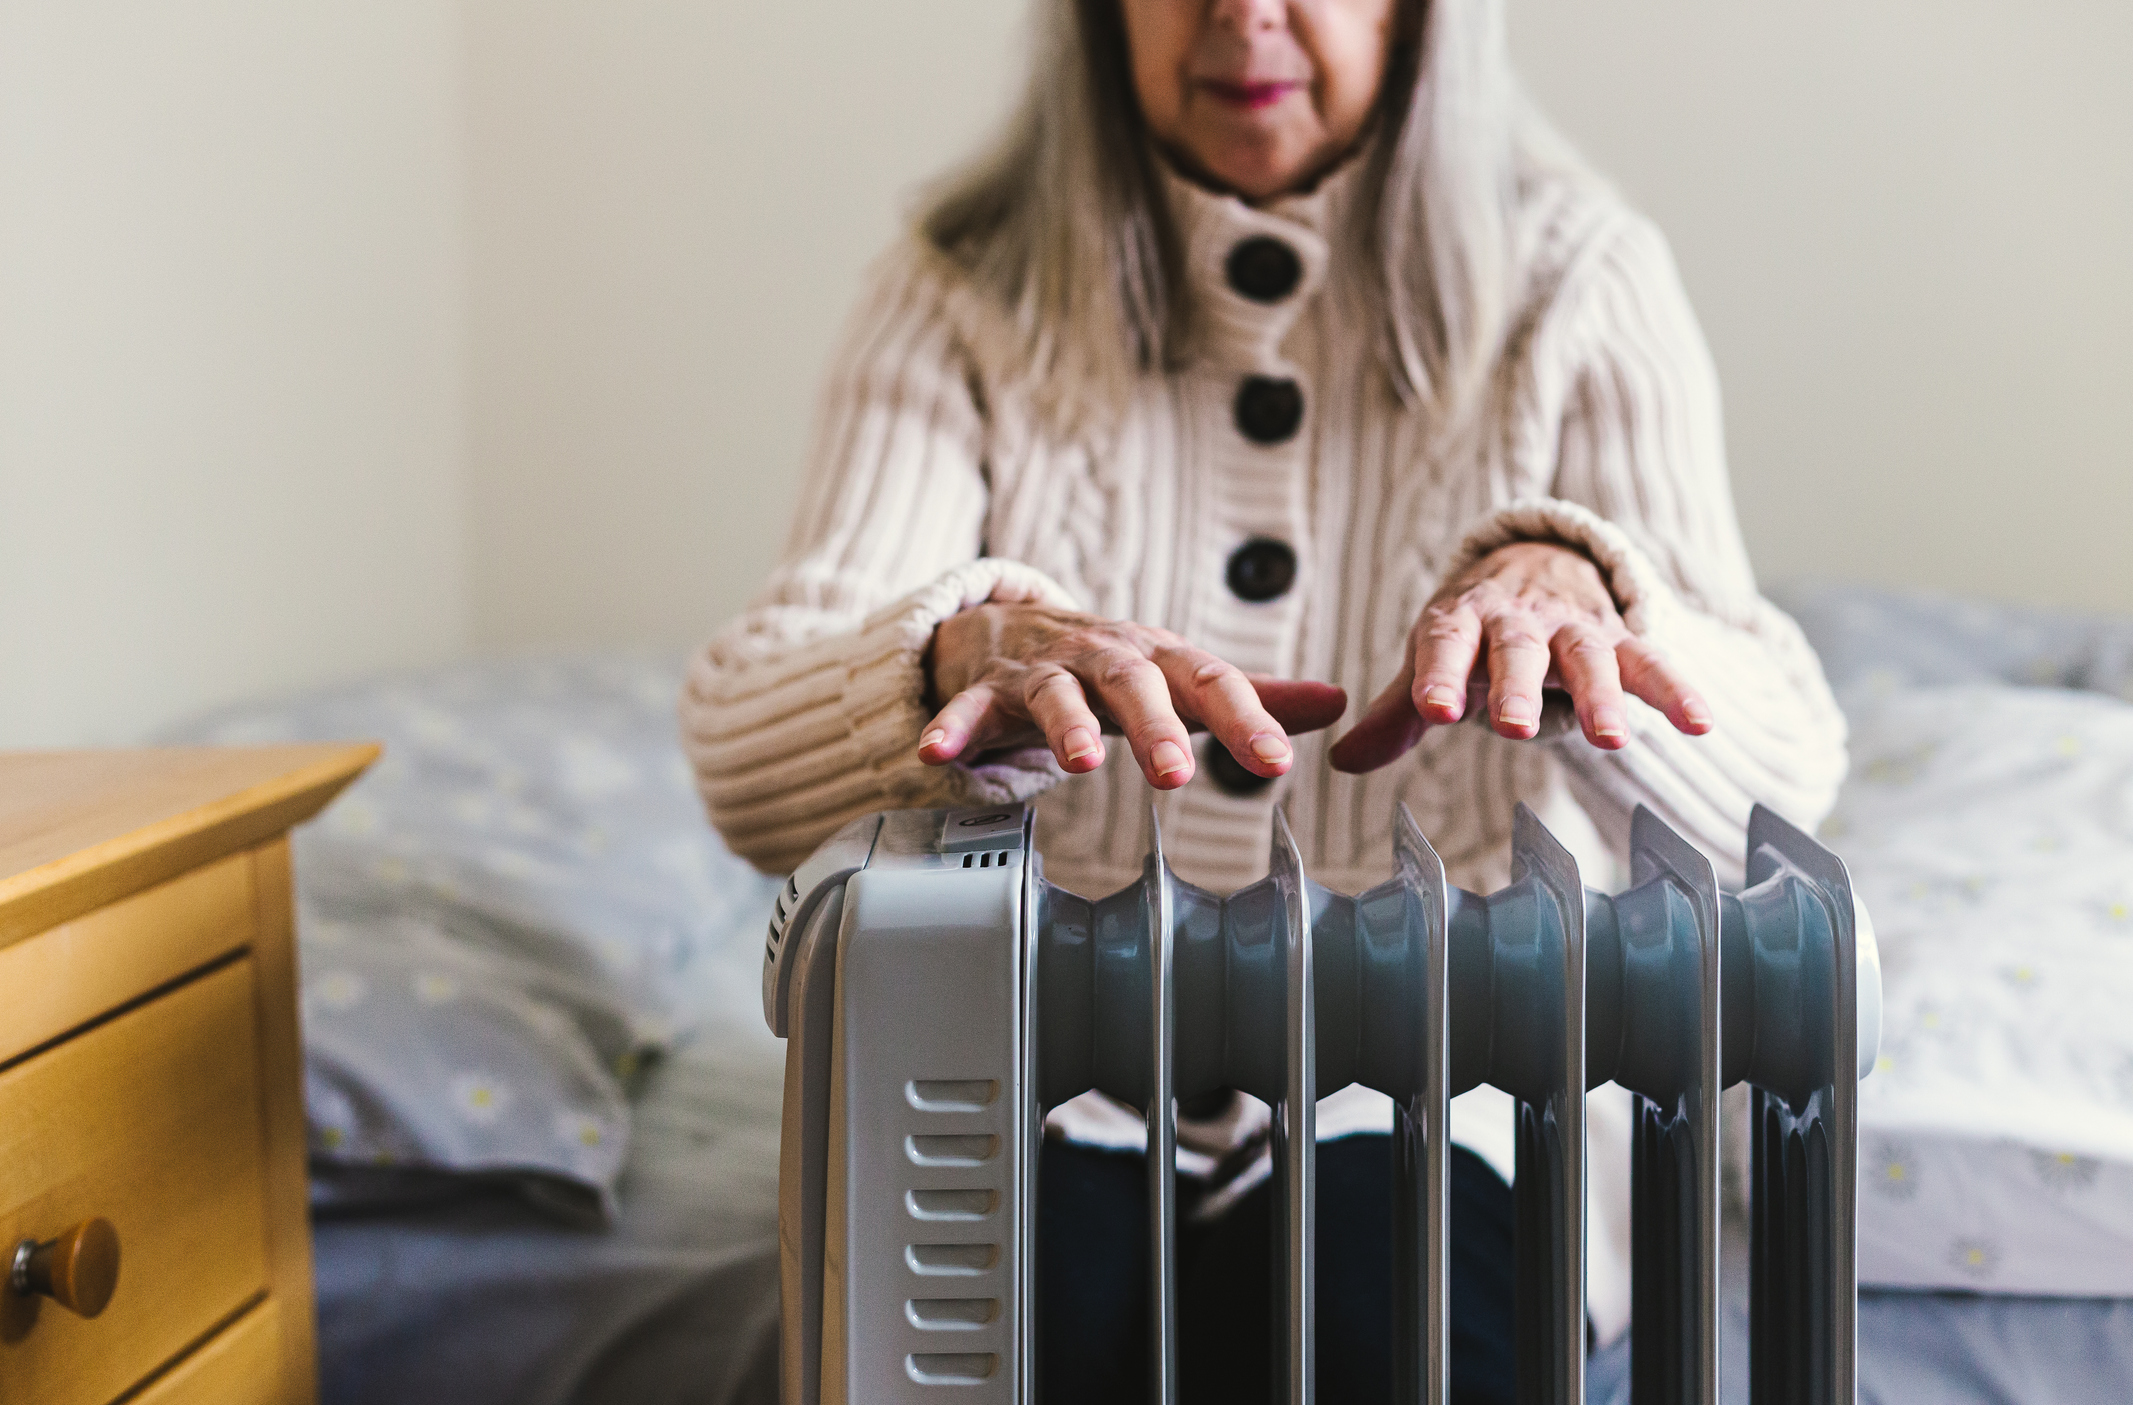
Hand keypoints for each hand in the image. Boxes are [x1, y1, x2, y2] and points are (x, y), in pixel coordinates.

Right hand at [919, 602, 1348, 789]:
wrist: (1013, 626)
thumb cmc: (1111, 664)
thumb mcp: (1180, 675)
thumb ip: (1250, 696)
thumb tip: (1336, 703)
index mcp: (1159, 657)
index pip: (1210, 682)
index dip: (1245, 720)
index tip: (1275, 762)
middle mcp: (1103, 657)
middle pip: (1133, 683)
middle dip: (1156, 725)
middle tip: (1177, 773)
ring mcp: (1043, 671)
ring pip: (1056, 693)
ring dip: (1066, 726)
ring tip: (1078, 764)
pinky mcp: (988, 689)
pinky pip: (967, 709)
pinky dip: (954, 728)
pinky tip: (940, 754)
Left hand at [1327, 541, 1711, 773]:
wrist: (1537, 565)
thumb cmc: (1474, 631)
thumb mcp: (1432, 659)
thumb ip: (1394, 714)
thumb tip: (1342, 762)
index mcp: (1461, 620)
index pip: (1445, 643)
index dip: (1438, 675)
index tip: (1432, 710)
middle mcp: (1518, 619)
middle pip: (1518, 650)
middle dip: (1517, 688)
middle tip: (1513, 728)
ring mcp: (1573, 626)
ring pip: (1589, 656)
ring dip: (1602, 696)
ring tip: (1614, 741)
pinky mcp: (1620, 638)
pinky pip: (1652, 662)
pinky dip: (1678, 690)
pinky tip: (1701, 723)